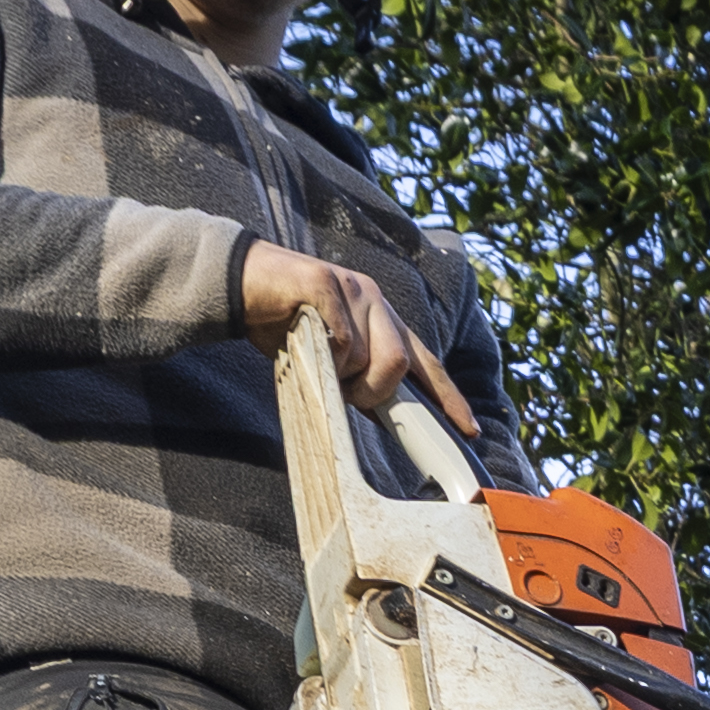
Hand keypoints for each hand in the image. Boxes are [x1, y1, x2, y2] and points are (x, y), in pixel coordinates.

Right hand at [244, 241, 443, 431]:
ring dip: (342, 375)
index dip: (448, 396)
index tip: (467, 427)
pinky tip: (306, 341)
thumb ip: (359, 378)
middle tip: (346, 392)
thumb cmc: (286, 323)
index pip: (425, 361)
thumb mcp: (331, 357)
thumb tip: (385, 416)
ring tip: (318, 363)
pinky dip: (324, 353)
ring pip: (367, 356)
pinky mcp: (325, 282)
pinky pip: (340, 338)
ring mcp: (353, 289)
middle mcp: (375, 301)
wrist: (242, 283)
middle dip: (374, 391)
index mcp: (382, 319)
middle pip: (399, 362)